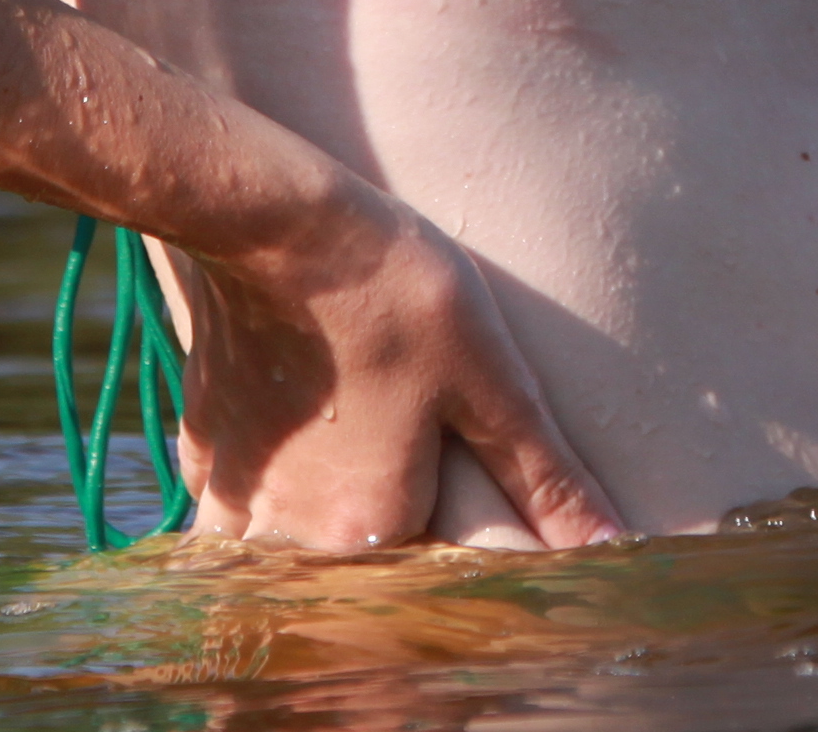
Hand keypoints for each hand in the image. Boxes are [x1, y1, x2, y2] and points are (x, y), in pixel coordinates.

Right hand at [177, 182, 622, 550]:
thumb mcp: (490, 378)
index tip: (461, 540)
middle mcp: (290, 534)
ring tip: (341, 512)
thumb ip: (545, 477)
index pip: (418, 596)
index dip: (446, 585)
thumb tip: (613, 547)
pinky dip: (259, 507)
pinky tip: (289, 462)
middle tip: (402, 517)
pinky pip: (231, 515)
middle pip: (338, 592)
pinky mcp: (204, 453)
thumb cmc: (393, 293)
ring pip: (271, 567)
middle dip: (372, 584)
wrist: (270, 221)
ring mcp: (235, 496)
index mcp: (367, 529)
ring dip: (303, 559)